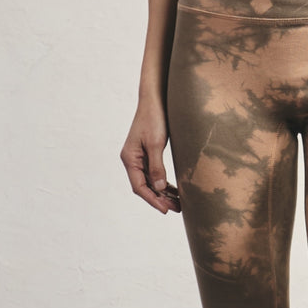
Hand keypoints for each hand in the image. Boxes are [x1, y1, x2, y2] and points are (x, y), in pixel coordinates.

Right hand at [120, 99, 180, 213]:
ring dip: (162, 192)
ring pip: (150, 180)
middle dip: (159, 198)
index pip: (139, 186)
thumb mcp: (156, 143)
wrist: (155, 98)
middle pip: (144, 186)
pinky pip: (154, 172)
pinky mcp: (147, 152)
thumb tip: (159, 188)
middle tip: (176, 209)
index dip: (152, 199)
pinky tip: (173, 189)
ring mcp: (139, 156)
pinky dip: (163, 181)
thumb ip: (157, 166)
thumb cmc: (154, 118)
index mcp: (129, 158)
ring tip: (178, 203)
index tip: (166, 210)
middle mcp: (132, 159)